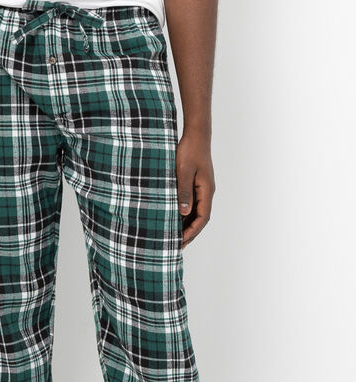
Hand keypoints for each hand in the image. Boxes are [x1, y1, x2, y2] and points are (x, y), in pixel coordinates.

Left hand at [176, 131, 215, 247]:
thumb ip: (183, 192)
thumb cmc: (189, 151)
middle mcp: (207, 192)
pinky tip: (173, 218)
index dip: (192, 232)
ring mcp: (202, 188)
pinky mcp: (197, 184)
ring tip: (173, 236)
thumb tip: (183, 212)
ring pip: (196, 212)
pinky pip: (192, 204)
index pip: (202, 218)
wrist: (196, 134)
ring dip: (186, 225)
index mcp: (206, 191)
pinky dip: (184, 214)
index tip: (181, 242)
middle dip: (189, 233)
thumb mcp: (183, 172)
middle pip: (200, 219)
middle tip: (176, 246)